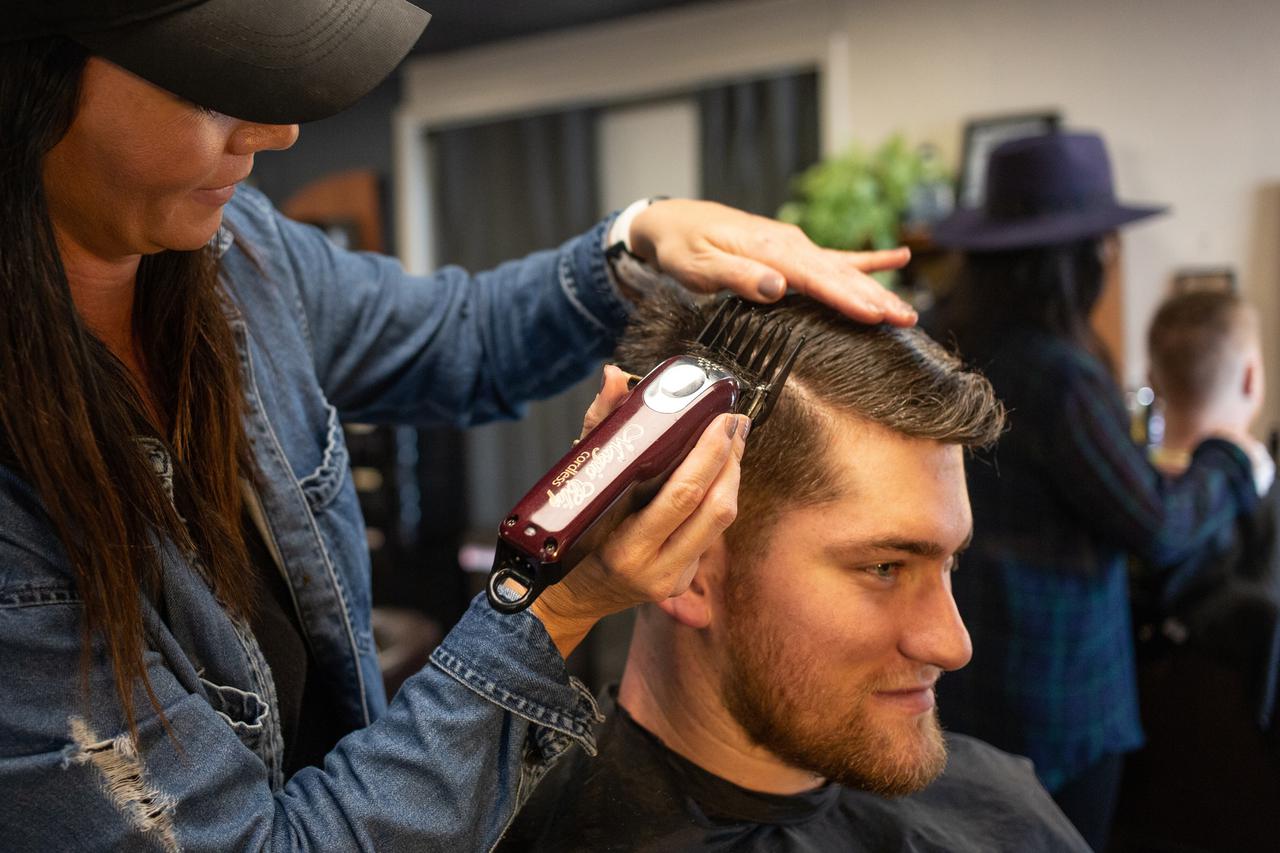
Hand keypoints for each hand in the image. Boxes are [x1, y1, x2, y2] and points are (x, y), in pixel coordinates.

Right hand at [531, 366, 748, 655]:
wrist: (571, 595)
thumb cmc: (569, 534)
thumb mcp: (577, 483)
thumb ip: (598, 428)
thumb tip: (615, 376)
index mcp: (624, 548)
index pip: (681, 497)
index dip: (709, 456)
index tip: (721, 420)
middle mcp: (654, 568)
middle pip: (714, 508)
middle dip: (731, 459)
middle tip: (735, 422)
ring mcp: (673, 578)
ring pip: (721, 520)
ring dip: (732, 475)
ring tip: (733, 439)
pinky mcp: (684, 580)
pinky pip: (712, 531)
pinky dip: (719, 495)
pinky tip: (718, 470)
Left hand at [629, 199, 915, 325]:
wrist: (672, 220)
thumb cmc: (681, 247)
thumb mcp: (698, 265)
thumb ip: (737, 276)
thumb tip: (776, 287)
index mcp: (769, 249)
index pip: (815, 278)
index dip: (846, 298)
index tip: (874, 316)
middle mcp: (789, 244)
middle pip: (840, 274)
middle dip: (875, 298)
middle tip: (907, 320)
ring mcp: (794, 245)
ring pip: (844, 270)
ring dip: (877, 289)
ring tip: (907, 312)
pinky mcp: (792, 250)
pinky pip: (835, 258)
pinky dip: (867, 260)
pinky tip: (898, 258)